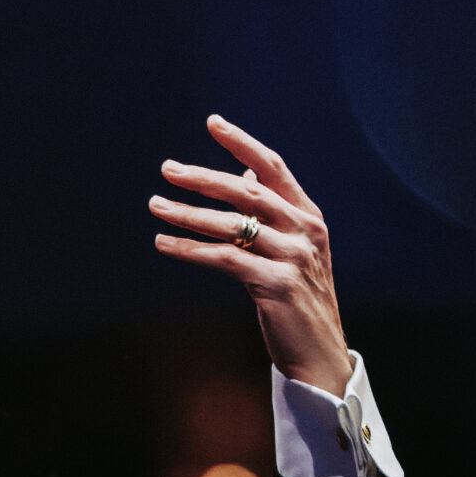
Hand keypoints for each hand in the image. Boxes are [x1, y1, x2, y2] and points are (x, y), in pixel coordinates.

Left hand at [149, 116, 351, 396]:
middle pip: (247, 191)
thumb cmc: (298, 300)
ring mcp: (294, 257)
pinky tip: (164, 243)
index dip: (243, 143)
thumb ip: (272, 212)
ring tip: (155, 205)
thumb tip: (245, 174)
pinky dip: (190, 250)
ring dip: (187, 213)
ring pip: (231, 224)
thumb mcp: (293, 249)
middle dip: (203, 176)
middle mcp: (305, 230)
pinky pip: (224, 259)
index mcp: (309, 216)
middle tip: (167, 168)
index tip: (213, 122)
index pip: (273, 168)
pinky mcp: (277, 284)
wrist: (320, 353)